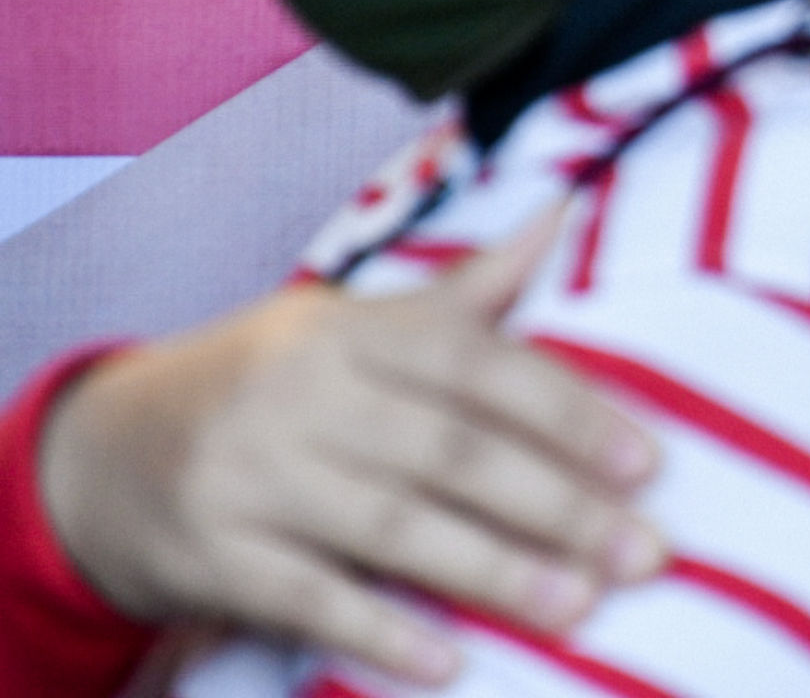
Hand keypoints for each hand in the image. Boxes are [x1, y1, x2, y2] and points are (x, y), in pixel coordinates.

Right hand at [37, 212, 664, 685]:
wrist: (107, 453)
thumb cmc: (274, 383)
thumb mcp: (355, 326)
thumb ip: (466, 293)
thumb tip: (567, 209)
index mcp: (351, 331)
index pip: (480, 366)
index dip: (570, 414)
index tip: (650, 464)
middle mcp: (301, 395)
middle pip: (451, 452)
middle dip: (559, 505)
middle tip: (645, 553)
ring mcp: (252, 476)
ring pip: (393, 527)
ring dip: (495, 571)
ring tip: (580, 605)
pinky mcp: (213, 556)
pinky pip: (310, 598)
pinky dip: (383, 632)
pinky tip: (453, 661)